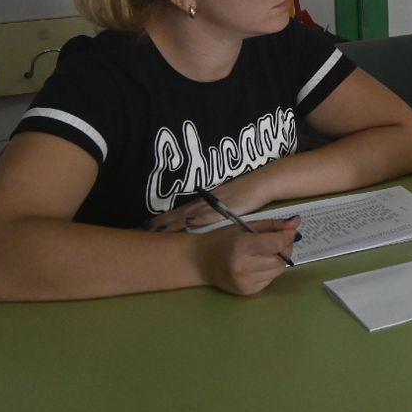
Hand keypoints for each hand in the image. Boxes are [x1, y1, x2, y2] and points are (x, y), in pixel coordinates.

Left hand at [147, 175, 274, 232]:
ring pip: (192, 213)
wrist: (264, 183)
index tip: (151, 224)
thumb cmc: (249, 193)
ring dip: (175, 221)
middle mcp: (208, 201)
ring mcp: (217, 204)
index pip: (183, 210)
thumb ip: (215, 211)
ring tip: (159, 228)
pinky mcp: (229, 207)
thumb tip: (200, 221)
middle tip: (146, 228)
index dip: (167, 217)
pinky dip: (200, 218)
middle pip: (182, 211)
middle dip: (164, 220)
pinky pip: (212, 214)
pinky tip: (189, 223)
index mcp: (208, 200)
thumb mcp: (227, 202)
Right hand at [195, 216, 299, 294]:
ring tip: (267, 251)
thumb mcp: (245, 226)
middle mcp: (243, 267)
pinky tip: (258, 263)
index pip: (276, 243)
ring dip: (279, 259)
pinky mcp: (247, 292)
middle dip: (285, 248)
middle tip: (279, 240)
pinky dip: (270, 270)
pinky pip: (270, 279)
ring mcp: (245, 282)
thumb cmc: (223, 240)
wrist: (199, 261)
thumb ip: (272, 225)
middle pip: (281, 259)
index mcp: (242, 247)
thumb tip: (296, 223)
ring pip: (278, 270)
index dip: (287, 236)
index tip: (289, 231)